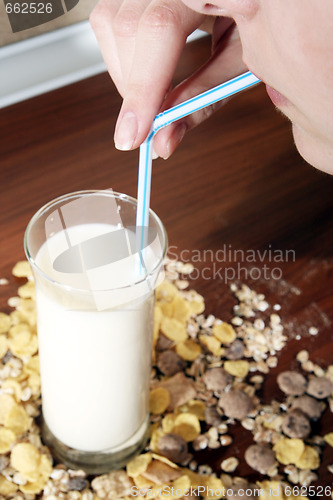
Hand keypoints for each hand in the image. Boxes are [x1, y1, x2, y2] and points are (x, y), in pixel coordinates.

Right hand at [90, 0, 246, 157]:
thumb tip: (164, 141)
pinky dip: (121, 56)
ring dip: (125, 74)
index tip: (134, 135)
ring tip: (153, 95)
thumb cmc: (254, 18)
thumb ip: (201, 98)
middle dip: (134, 89)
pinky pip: (109, 18)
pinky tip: (144, 71)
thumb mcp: (238, 60)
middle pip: (129, 28)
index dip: (143, 87)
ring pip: (111, 23)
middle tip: (149, 124)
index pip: (160, 27)